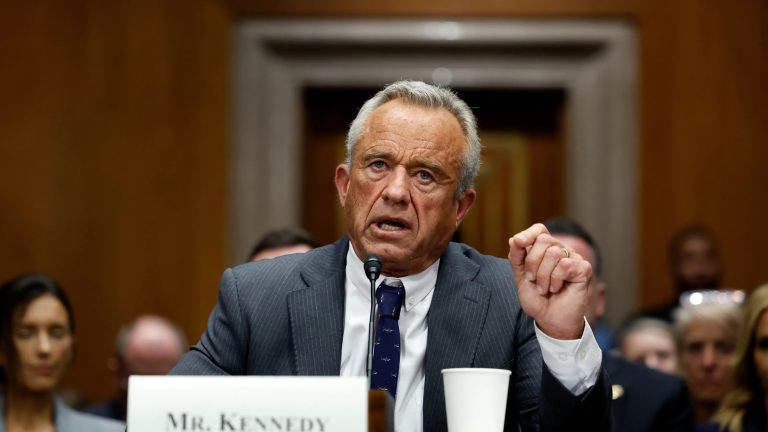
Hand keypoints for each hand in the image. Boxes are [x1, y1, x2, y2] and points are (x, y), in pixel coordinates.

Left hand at [508, 223, 591, 338]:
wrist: (550, 320)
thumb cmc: (537, 299)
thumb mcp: (520, 277)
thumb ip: (517, 258)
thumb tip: (515, 239)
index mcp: (545, 249)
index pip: (539, 229)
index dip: (528, 234)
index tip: (518, 243)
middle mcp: (561, 250)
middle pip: (543, 240)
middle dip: (532, 263)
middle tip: (533, 280)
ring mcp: (574, 258)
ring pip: (553, 253)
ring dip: (543, 276)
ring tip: (545, 288)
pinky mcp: (584, 268)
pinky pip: (564, 264)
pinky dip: (555, 280)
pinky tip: (557, 289)